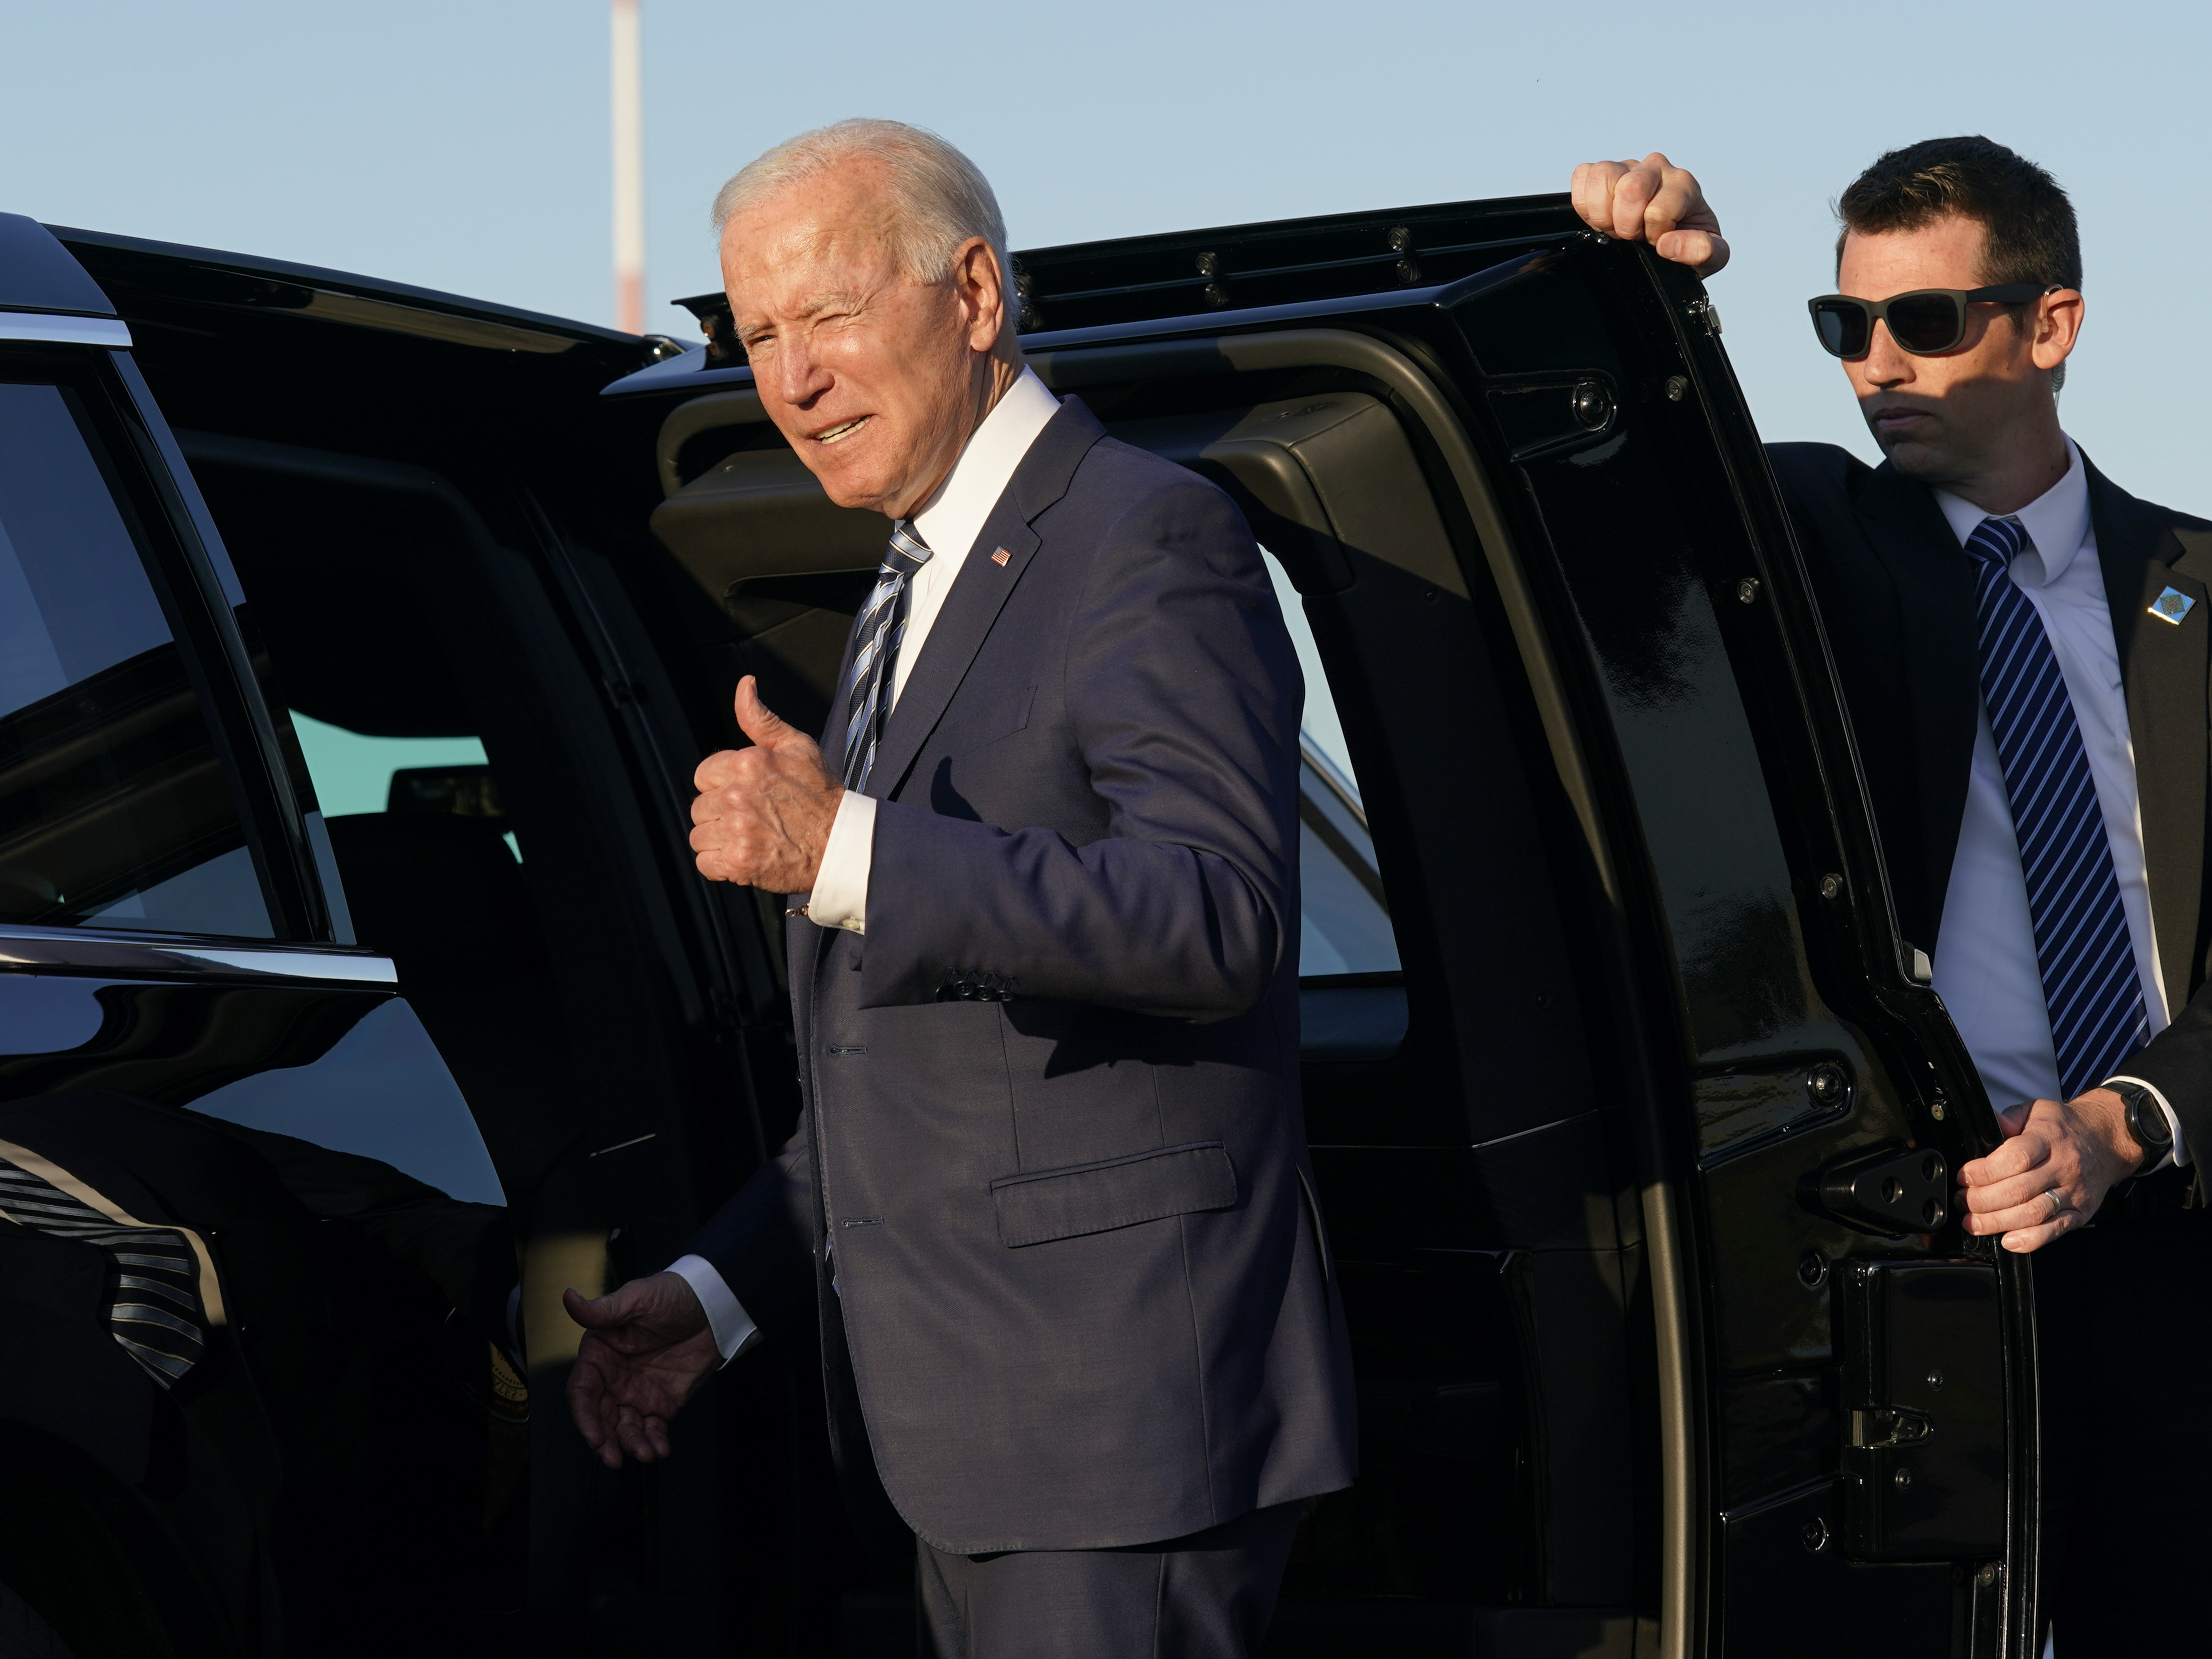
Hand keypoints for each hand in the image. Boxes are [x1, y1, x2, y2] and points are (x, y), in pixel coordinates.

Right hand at [565, 1271, 720, 1467]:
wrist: (714, 1305)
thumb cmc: (672, 1294)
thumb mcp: (637, 1298)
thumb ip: (603, 1309)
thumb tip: (568, 1298)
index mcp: (600, 1354)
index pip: (583, 1391)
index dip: (584, 1415)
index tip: (593, 1435)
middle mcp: (613, 1378)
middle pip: (599, 1417)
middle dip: (603, 1441)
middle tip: (613, 1457)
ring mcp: (637, 1393)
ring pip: (624, 1428)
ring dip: (631, 1445)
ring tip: (645, 1453)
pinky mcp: (661, 1403)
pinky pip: (652, 1429)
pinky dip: (654, 1442)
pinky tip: (660, 1449)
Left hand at [690, 676, 842, 892]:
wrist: (843, 842)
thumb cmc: (822, 794)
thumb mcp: (797, 745)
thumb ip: (760, 718)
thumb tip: (744, 684)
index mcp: (746, 763)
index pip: (703, 775)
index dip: (722, 785)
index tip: (745, 794)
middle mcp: (737, 795)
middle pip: (699, 807)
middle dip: (720, 814)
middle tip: (752, 819)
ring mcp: (737, 831)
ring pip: (700, 836)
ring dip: (719, 840)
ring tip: (749, 839)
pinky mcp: (739, 862)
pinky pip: (706, 864)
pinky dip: (721, 865)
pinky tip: (745, 857)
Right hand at [1568, 153, 1729, 275]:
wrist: (1670, 237)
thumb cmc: (1687, 244)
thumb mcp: (1711, 257)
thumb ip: (1705, 251)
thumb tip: (1668, 243)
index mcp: (1684, 184)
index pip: (1658, 210)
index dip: (1653, 235)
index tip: (1658, 240)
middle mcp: (1657, 168)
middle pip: (1631, 187)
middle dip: (1626, 224)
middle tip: (1634, 236)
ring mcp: (1627, 166)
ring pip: (1602, 175)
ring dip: (1602, 213)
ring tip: (1615, 225)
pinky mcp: (1602, 171)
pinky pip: (1582, 175)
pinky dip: (1584, 202)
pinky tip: (1601, 216)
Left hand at [1956, 1089, 2145, 1252]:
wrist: (2107, 1140)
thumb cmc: (2063, 1127)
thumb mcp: (2035, 1111)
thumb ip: (2008, 1119)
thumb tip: (1986, 1122)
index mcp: (2048, 1139)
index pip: (2015, 1158)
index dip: (1985, 1171)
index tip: (1964, 1177)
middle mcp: (2063, 1167)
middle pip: (2019, 1190)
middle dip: (1982, 1200)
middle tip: (1961, 1201)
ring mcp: (2074, 1192)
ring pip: (2034, 1213)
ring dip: (1998, 1222)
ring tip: (1973, 1222)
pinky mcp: (2081, 1212)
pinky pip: (2056, 1230)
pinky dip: (2031, 1239)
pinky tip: (2008, 1240)